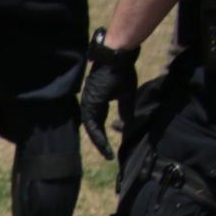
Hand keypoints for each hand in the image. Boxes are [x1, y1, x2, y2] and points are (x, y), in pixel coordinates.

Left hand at [81, 29, 140, 159]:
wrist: (117, 58)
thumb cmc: (121, 73)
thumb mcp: (126, 95)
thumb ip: (125, 110)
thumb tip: (127, 124)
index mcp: (97, 104)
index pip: (99, 124)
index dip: (103, 137)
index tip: (110, 149)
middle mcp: (90, 105)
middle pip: (93, 129)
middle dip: (100, 143)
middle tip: (108, 156)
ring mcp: (88, 104)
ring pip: (91, 129)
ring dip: (99, 142)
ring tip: (107, 153)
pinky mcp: (90, 103)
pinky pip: (92, 123)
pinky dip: (97, 134)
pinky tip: (103, 143)